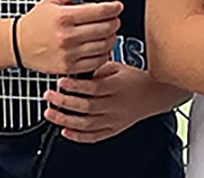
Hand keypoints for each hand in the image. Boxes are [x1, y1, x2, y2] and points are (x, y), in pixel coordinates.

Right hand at [17, 0, 121, 74]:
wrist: (18, 44)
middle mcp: (66, 36)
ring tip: (107, 32)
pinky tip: (99, 46)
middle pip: (106, 28)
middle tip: (113, 18)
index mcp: (64, 17)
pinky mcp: (69, 67)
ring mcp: (68, 54)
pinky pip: (97, 62)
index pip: (101, 11)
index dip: (114, 7)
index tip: (117, 6)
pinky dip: (104, 53)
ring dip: (111, 37)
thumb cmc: (36, 22)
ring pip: (104, 45)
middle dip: (115, 21)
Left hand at [42, 62, 162, 142]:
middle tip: (49, 96)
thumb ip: (98, 68)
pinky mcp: (114, 130)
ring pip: (86, 124)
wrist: (154, 94)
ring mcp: (114, 119)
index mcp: (117, 86)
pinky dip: (78, 136)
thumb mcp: (118, 66)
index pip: (92, 88)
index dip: (75, 86)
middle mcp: (115, 105)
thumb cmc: (134, 78)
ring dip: (65, 120)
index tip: (60, 81)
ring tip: (50, 113)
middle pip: (86, 107)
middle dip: (64, 102)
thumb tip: (78, 69)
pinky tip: (65, 131)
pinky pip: (94, 137)